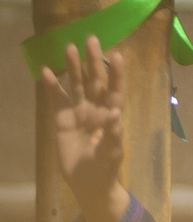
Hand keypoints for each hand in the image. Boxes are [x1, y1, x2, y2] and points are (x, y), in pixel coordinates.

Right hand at [39, 37, 130, 221]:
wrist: (88, 182)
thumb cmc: (105, 168)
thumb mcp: (111, 153)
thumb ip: (113, 134)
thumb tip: (116, 114)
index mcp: (112, 116)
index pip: (116, 91)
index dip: (117, 74)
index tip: (117, 55)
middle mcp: (96, 109)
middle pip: (95, 81)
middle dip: (94, 62)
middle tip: (91, 39)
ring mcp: (79, 112)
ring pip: (76, 85)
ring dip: (73, 68)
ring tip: (69, 47)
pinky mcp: (62, 119)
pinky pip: (57, 99)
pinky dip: (52, 86)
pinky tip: (45, 71)